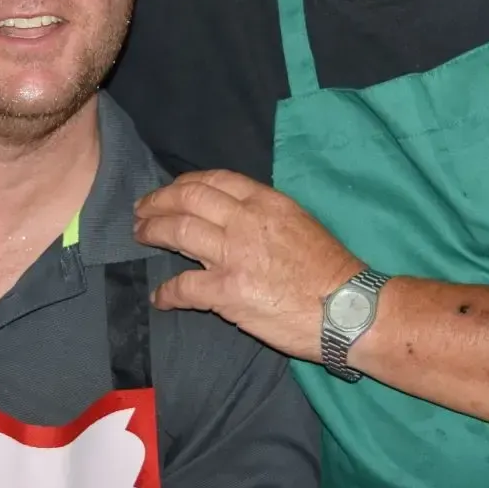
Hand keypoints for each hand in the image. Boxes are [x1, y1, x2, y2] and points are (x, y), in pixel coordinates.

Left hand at [134, 170, 362, 361]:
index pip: (214, 180)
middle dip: (158, 202)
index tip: (170, 191)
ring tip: (141, 236)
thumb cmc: (330, 268)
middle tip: (142, 210)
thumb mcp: (299, 221)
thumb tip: (234, 215)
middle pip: (188, 199)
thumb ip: (264, 214)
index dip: (184, 183)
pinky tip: (160, 297)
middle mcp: (246, 221)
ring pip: (178, 233)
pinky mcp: (228, 292)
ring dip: (153, 233)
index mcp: (266, 201)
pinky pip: (183, 287)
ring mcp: (234, 255)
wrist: (348, 307)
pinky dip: (167, 293)